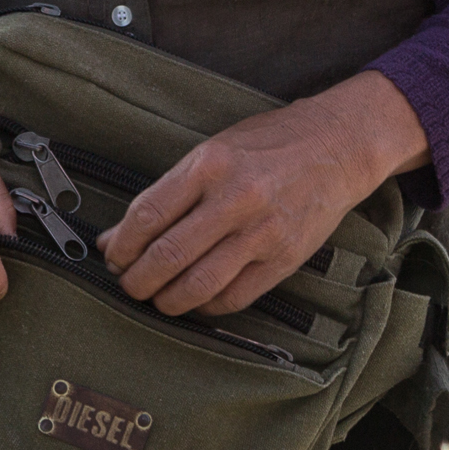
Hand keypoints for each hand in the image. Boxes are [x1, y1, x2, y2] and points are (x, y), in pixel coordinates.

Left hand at [98, 71, 428, 318]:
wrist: (336, 147)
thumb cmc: (268, 143)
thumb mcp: (213, 150)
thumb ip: (168, 192)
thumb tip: (119, 235)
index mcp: (210, 164)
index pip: (148, 215)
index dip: (122, 244)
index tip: (111, 256)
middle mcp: (235, 199)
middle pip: (167, 255)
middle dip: (137, 279)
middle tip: (128, 284)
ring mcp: (261, 232)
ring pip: (197, 284)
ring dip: (167, 300)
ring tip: (157, 298)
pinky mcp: (284, 259)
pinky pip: (233, 297)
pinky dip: (206, 306)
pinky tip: (196, 300)